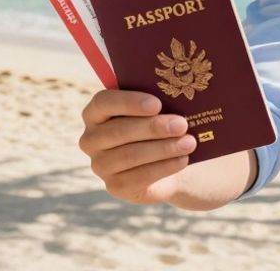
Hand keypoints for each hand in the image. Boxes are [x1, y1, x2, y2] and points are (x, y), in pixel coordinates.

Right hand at [78, 89, 197, 203]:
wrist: (161, 162)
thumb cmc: (154, 127)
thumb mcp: (152, 111)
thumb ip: (154, 102)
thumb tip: (173, 92)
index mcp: (95, 113)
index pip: (104, 102)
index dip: (129, 102)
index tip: (157, 104)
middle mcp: (90, 139)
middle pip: (118, 131)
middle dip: (153, 127)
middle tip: (181, 124)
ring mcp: (100, 165)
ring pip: (130, 155)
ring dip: (163, 148)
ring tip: (189, 143)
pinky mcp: (114, 186)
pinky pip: (138, 177)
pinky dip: (164, 167)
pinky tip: (182, 159)